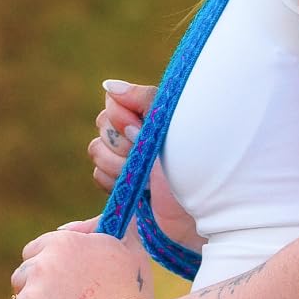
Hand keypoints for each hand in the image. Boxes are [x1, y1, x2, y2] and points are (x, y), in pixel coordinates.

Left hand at [10, 222, 155, 298]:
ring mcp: (31, 297)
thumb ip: (102, 228)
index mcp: (62, 243)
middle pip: (23, 275)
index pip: (35, 250)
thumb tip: (80, 227)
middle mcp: (41, 265)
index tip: (62, 278)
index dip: (48, 263)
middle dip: (38, 286)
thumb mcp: (128, 248)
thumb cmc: (133, 294)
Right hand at [89, 80, 185, 220]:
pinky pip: (98, 174)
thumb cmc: (197, 165)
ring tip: (147, 179)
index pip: (114, 101)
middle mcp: (138, 131)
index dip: (121, 117)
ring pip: (96, 149)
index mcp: (153, 113)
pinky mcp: (121, 184)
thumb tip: (108, 86)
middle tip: (148, 159)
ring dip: (118, 165)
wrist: (202, 212)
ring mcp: (128, 158)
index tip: (140, 131)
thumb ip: (144, 100)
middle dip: (122, 144)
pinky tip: (137, 190)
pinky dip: (113, 181)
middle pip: (102, 124)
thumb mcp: (174, 126)